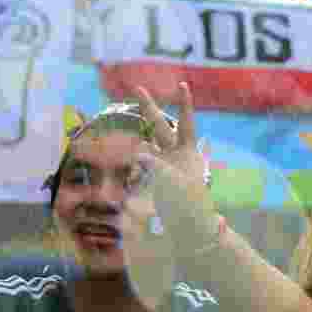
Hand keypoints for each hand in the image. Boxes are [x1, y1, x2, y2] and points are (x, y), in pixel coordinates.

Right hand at [133, 82, 219, 255]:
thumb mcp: (175, 183)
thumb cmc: (189, 205)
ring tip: (120, 140)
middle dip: (148, 108)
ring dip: (132, 140)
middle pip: (160, 125)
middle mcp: (175, 155)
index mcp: (187, 152)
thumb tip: (139, 154)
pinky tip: (124, 171)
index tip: (183, 84)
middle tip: (137, 88)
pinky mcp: (152, 178)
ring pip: (145, 145)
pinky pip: (138, 166)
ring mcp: (162, 166)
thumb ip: (156, 166)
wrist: (191, 228)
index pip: (186, 123)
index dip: (184, 104)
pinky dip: (129, 165)